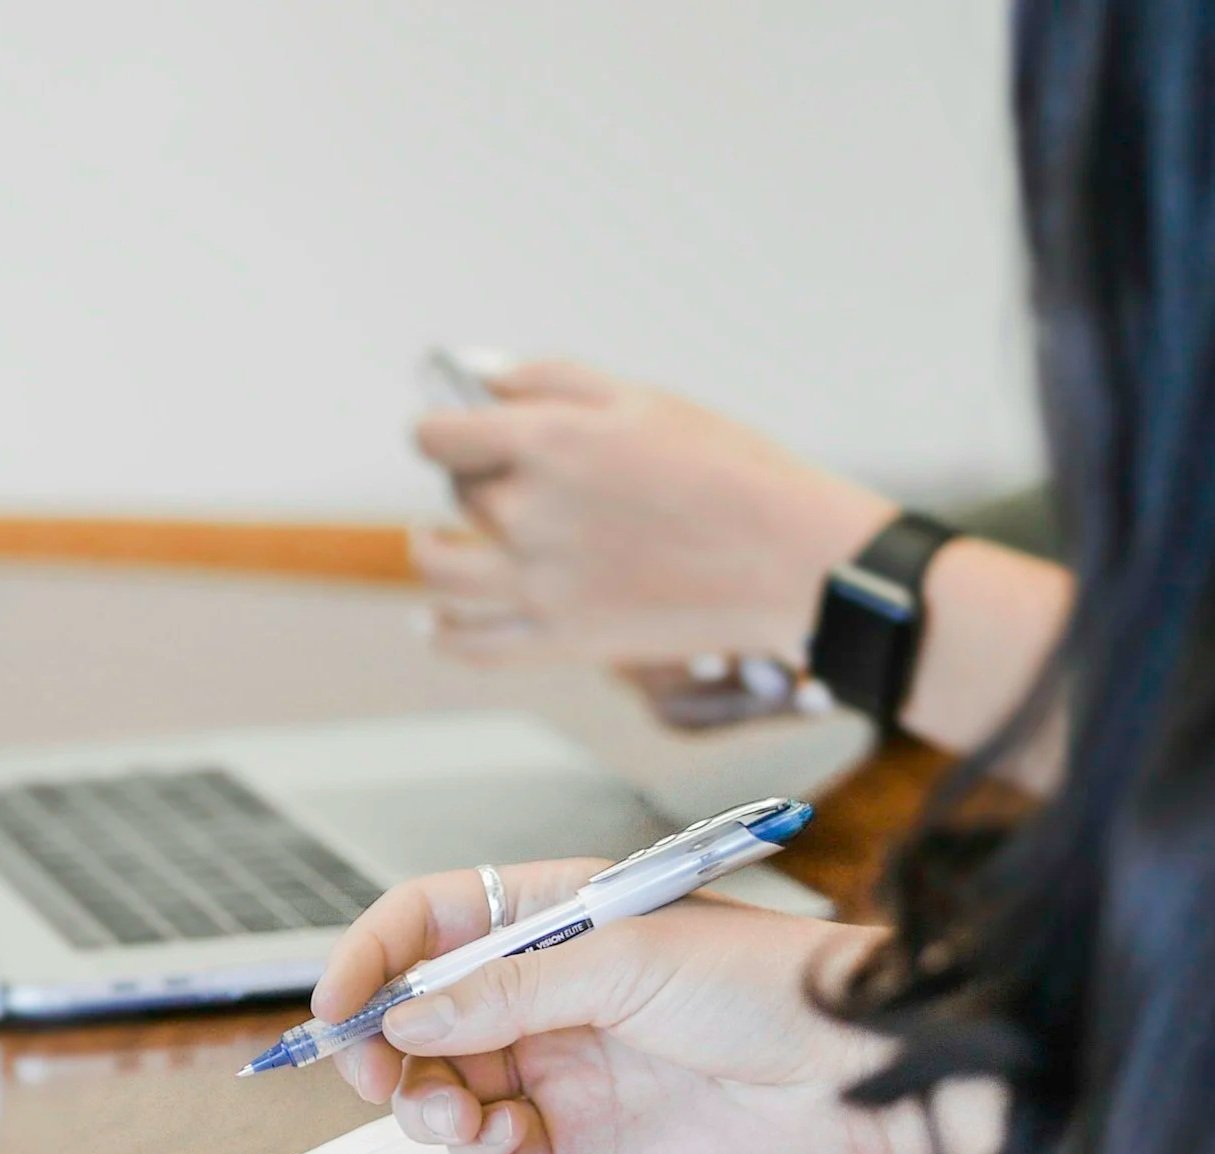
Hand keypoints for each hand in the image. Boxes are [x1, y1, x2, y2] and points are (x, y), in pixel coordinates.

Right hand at [311, 859, 937, 1153]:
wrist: (855, 1071)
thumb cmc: (767, 981)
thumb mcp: (626, 961)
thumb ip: (509, 992)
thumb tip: (408, 1017)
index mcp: (553, 914)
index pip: (431, 922)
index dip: (373, 957)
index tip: (335, 1006)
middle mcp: (548, 987)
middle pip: (424, 1013)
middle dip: (387, 1045)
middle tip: (379, 1077)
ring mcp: (562, 1060)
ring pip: (448, 1083)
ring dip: (426, 1101)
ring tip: (450, 1113)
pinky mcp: (584, 1133)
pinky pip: (496, 1142)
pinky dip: (475, 1145)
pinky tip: (494, 1139)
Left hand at [412, 361, 892, 665]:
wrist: (791, 560)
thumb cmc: (729, 470)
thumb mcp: (643, 398)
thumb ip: (549, 380)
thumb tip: (481, 379)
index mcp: (547, 441)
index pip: (438, 435)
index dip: (441, 427)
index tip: (452, 430)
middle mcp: (531, 512)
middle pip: (460, 492)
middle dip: (475, 477)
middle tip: (512, 479)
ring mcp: (542, 583)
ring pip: (441, 568)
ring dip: (432, 550)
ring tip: (436, 542)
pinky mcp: (564, 639)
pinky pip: (472, 645)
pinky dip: (444, 634)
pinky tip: (434, 622)